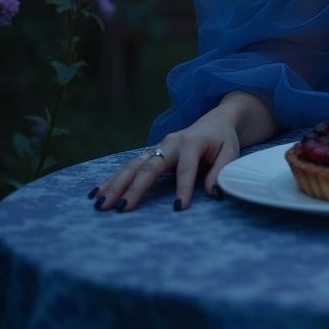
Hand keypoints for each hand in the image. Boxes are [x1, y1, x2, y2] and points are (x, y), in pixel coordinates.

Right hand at [89, 107, 240, 212]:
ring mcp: (158, 146)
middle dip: (134, 188)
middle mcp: (171, 143)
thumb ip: (221, 171)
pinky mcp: (151, 152)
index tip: (178, 208)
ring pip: (133, 165)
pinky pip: (129, 165)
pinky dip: (113, 179)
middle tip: (119, 209)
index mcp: (192, 142)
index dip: (183, 188)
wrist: (216, 119)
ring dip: (115, 184)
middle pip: (150, 166)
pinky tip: (97, 192)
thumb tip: (213, 193)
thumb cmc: (224, 140)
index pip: (186, 168)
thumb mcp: (231, 152)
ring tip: (99, 203)